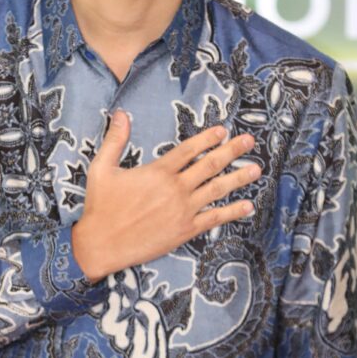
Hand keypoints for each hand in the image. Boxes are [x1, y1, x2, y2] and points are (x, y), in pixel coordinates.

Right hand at [71, 110, 260, 279]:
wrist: (102, 244)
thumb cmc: (100, 207)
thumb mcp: (101, 168)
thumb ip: (115, 140)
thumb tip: (121, 113)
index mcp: (158, 172)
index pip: (189, 149)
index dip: (207, 138)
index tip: (223, 130)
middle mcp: (175, 188)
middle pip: (210, 165)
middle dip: (232, 151)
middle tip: (249, 141)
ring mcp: (183, 210)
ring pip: (217, 189)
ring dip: (238, 178)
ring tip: (256, 169)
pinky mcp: (185, 230)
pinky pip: (214, 218)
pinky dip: (232, 212)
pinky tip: (247, 206)